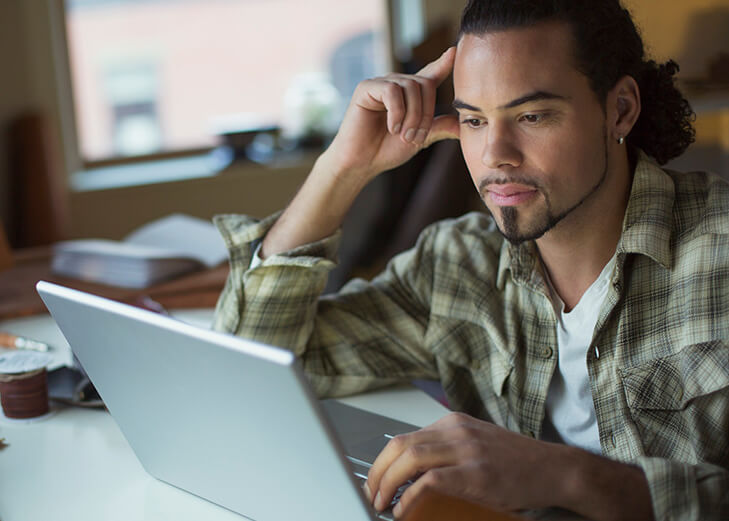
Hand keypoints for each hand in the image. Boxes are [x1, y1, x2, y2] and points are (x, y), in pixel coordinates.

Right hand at [323, 47, 459, 182]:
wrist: (361, 163)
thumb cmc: (385, 151)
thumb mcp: (418, 139)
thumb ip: (437, 128)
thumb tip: (462, 125)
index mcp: (409, 95)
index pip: (429, 75)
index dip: (442, 64)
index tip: (454, 52)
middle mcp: (396, 85)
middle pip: (425, 84)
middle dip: (426, 113)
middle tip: (417, 138)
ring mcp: (381, 84)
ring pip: (410, 87)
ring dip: (413, 116)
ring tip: (404, 136)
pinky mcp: (366, 88)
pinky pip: (392, 90)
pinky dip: (397, 112)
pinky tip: (392, 128)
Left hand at [364, 413, 563, 516]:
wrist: (554, 469)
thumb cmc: (516, 461)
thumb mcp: (475, 443)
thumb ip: (446, 449)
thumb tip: (410, 469)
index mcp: (453, 423)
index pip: (403, 438)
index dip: (381, 462)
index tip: (373, 481)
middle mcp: (456, 431)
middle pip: (399, 445)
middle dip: (377, 472)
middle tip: (370, 494)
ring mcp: (467, 450)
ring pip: (410, 459)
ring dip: (387, 484)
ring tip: (380, 503)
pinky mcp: (477, 473)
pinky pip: (430, 481)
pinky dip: (410, 496)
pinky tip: (404, 509)